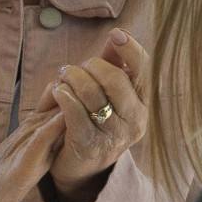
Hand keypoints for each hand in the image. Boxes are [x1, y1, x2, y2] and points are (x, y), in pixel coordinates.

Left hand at [44, 30, 149, 201]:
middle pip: (116, 80)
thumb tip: (117, 35)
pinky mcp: (89, 146)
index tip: (115, 34)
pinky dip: (64, 96)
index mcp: (144, 104)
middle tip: (74, 67)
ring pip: (93, 95)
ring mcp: (113, 136)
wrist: (81, 166)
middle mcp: (135, 121)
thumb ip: (113, 63)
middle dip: (92, 66)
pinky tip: (57, 91)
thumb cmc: (95, 121)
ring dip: (73, 79)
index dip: (131, 49)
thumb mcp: (107, 92)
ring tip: (62, 76)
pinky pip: (75, 113)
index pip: (145, 71)